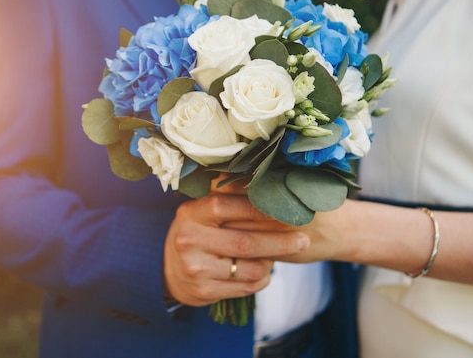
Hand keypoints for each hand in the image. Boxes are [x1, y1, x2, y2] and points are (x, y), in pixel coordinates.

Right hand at [163, 193, 309, 305]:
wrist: (168, 269)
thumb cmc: (197, 232)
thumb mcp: (202, 211)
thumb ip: (228, 198)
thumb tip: (268, 180)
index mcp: (191, 213)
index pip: (226, 206)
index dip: (258, 208)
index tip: (285, 208)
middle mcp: (189, 240)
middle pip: (245, 243)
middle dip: (280, 242)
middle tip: (304, 240)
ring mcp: (195, 268)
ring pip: (250, 269)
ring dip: (271, 263)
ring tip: (280, 255)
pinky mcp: (202, 291)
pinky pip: (245, 287)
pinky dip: (261, 280)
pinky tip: (264, 271)